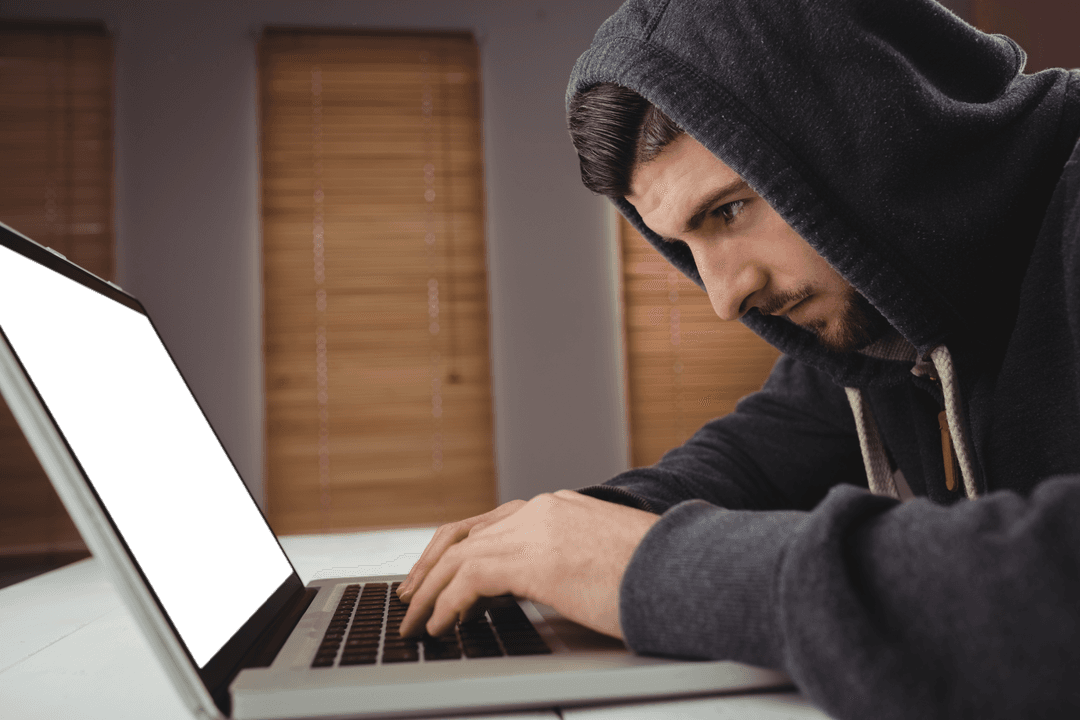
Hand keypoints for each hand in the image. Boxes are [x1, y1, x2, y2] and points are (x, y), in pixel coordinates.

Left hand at [397, 490, 659, 638]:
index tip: (436, 575)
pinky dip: (446, 603)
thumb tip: (551, 583)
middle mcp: (542, 509)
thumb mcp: (606, 555)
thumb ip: (571, 558)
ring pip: (458, 555)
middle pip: (464, 532)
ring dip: (429, 591)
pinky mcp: (536, 560)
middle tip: (410, 598)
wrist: (689, 569)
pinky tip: (441, 625)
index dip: (455, 550)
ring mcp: (537, 530)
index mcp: (558, 507)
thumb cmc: (660, 571)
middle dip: (429, 567)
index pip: (489, 523)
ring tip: (415, 622)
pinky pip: (469, 579)